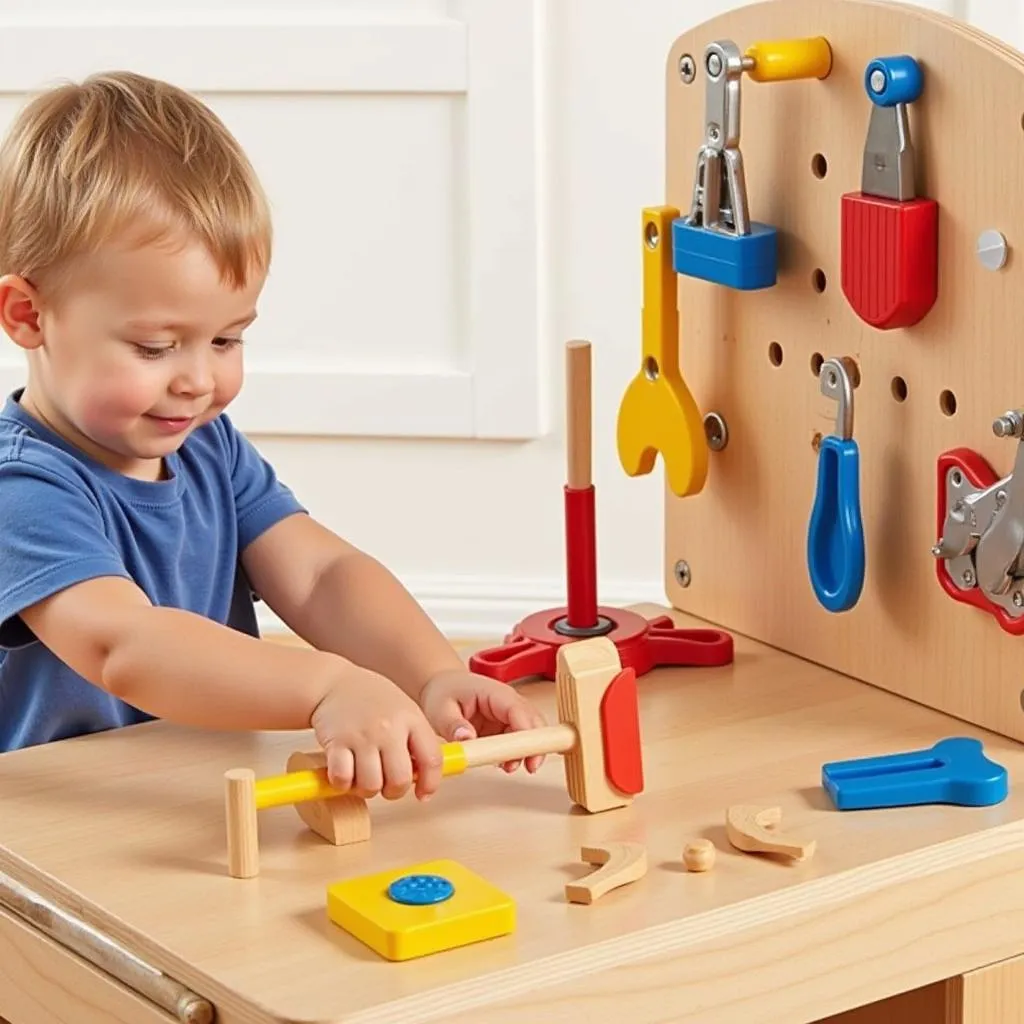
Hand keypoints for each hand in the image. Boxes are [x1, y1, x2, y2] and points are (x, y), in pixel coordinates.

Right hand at [309, 664, 443, 801]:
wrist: (333, 682)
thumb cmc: (371, 699)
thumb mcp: (404, 710)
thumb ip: (415, 739)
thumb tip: (423, 776)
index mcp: (411, 719)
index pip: (432, 759)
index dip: (430, 783)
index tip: (423, 793)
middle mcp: (389, 728)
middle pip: (400, 780)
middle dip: (393, 791)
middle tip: (385, 784)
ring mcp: (363, 735)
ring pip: (371, 785)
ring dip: (367, 789)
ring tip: (363, 777)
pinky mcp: (336, 742)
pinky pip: (342, 778)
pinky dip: (342, 783)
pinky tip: (344, 773)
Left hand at [417, 668, 547, 772]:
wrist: (442, 687)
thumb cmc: (442, 693)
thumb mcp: (440, 710)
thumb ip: (453, 725)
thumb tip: (467, 738)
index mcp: (493, 693)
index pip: (518, 710)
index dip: (527, 733)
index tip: (528, 755)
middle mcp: (507, 701)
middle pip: (532, 720)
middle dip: (535, 744)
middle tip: (531, 767)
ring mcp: (508, 713)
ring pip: (529, 732)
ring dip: (525, 751)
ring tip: (509, 767)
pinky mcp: (505, 725)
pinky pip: (518, 740)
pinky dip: (515, 753)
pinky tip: (504, 763)